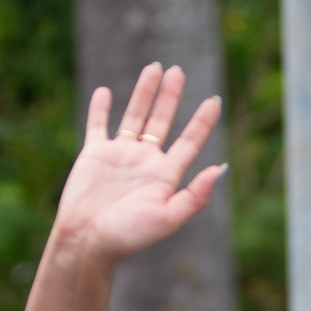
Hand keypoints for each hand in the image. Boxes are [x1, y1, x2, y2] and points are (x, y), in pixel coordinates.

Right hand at [50, 64, 226, 268]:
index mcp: (166, 176)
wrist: (88, 242)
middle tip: (178, 71)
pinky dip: (101, 109)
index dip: (203, 122)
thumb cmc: (129, 236)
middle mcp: (145, 162)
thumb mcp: (168, 218)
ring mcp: (120, 156)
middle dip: (171, 96)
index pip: (190, 142)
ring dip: (144, 93)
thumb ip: (195, 196)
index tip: (215, 100)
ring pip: (135, 116)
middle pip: (162, 121)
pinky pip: (98, 126)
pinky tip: (105, 92)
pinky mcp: (94, 155)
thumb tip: (221, 169)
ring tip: (154, 68)